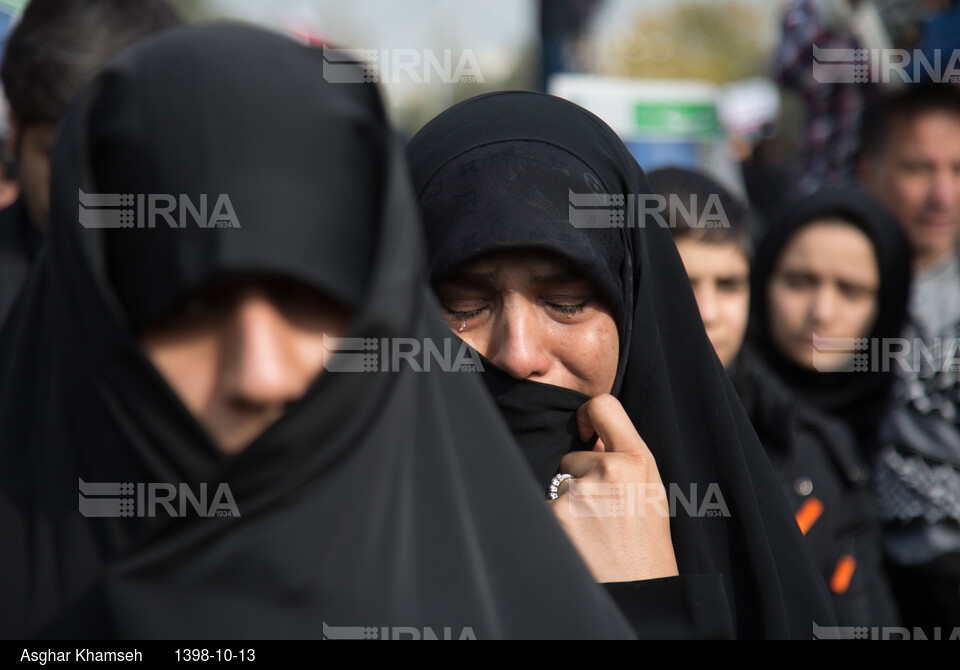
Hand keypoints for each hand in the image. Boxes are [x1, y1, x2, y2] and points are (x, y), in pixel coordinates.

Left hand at [548, 394, 678, 582]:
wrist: (639, 592)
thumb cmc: (645, 545)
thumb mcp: (649, 493)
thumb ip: (623, 458)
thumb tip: (590, 433)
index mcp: (637, 460)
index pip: (604, 406)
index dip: (587, 415)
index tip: (584, 431)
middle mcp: (609, 469)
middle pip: (573, 454)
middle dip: (579, 477)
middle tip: (603, 514)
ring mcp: (580, 493)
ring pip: (559, 484)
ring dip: (568, 504)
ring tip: (593, 532)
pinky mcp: (556, 515)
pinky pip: (547, 507)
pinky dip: (557, 523)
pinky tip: (579, 542)